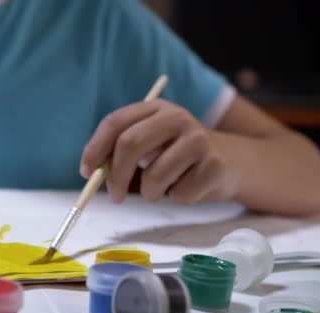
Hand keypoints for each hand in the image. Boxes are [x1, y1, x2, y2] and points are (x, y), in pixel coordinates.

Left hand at [80, 99, 239, 203]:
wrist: (233, 161)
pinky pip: (180, 194)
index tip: (86, 172)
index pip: (115, 122)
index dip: (95, 148)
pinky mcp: (215, 166)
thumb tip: (91, 172)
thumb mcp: (152, 143)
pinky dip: (178, 198)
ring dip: (151, 192)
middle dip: (116, 175)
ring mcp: (199, 140)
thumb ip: (123, 151)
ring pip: (154, 176)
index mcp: (156, 108)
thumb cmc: (179, 156)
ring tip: (163, 187)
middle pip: (130, 143)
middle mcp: (178, 118)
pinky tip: (190, 186)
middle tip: (114, 196)